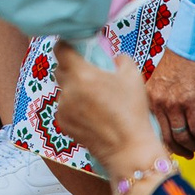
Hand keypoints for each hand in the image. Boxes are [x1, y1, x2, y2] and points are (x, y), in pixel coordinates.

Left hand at [49, 40, 167, 180]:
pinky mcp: (63, 123)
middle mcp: (67, 90)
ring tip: (94, 99)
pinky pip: (65, 107)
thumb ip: (121, 59)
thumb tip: (113, 57)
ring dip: (74, 89)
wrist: (129, 149)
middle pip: (61, 70)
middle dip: (72, 68)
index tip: (75, 47)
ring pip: (64, 90)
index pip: (60, 49)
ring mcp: (63, 108)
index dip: (66, 45)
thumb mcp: (134, 77)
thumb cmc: (132, 111)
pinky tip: (92, 115)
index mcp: (81, 74)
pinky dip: (74, 107)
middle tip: (89, 73)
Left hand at [145, 52, 194, 158]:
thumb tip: (166, 126)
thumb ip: (158, 102)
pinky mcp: (191, 102)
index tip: (172, 150)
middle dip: (180, 150)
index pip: (152, 129)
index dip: (163, 144)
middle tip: (189, 155)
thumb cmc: (178, 65)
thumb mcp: (160, 83)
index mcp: (148, 98)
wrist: (191, 48)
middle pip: (167, 136)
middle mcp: (158, 102)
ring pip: (182, 135)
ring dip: (194, 146)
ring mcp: (174, 103)